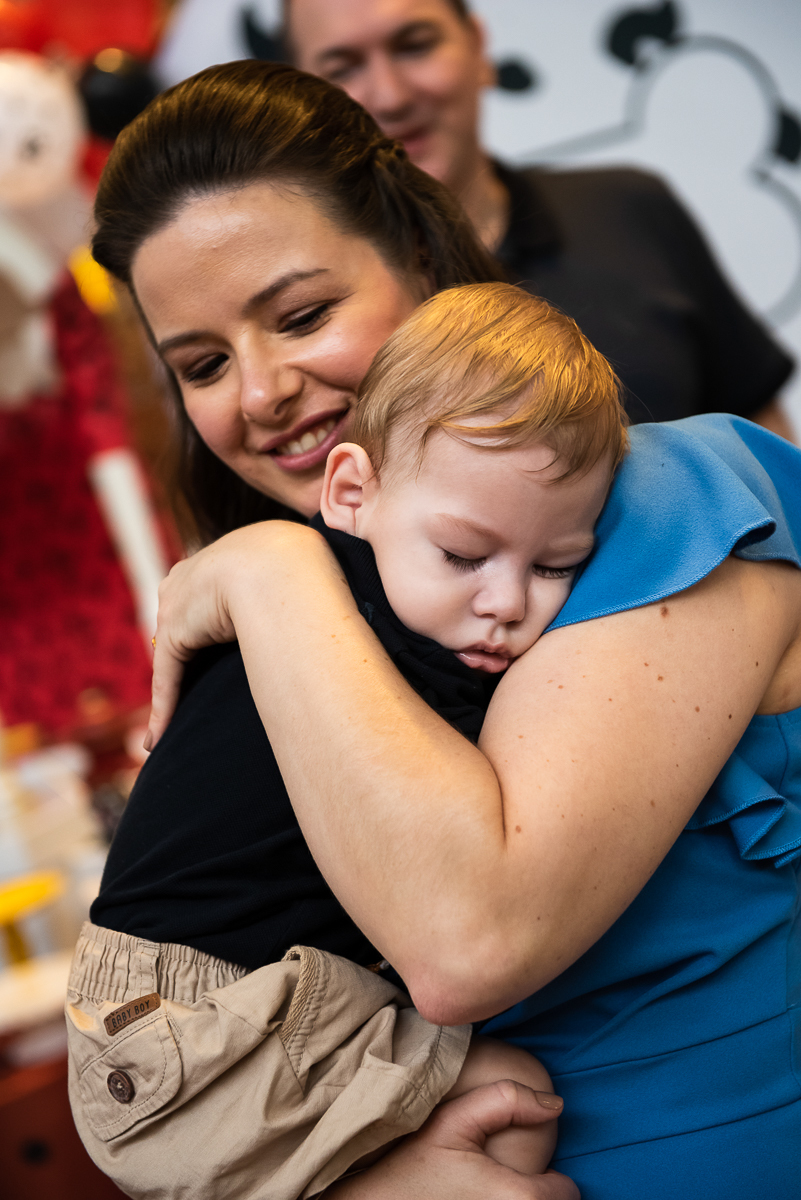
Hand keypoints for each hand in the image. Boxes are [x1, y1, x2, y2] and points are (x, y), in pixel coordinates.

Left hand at [146, 520, 321, 747]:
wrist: (278, 565)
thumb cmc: (304, 566)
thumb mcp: (301, 571)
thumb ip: (300, 590)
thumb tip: (333, 608)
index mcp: (224, 555)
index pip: (210, 595)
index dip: (216, 621)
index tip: (226, 644)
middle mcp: (191, 575)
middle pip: (185, 622)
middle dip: (189, 649)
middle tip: (201, 684)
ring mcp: (178, 604)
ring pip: (174, 654)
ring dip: (175, 688)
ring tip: (175, 722)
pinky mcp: (174, 633)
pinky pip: (168, 677)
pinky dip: (165, 708)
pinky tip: (159, 737)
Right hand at [323, 1081, 578, 1198]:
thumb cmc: (412, 1166)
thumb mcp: (454, 1119)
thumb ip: (506, 1101)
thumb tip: (555, 1104)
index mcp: (518, 1197)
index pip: (565, 1193)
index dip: (551, 1177)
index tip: (528, 1169)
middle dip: (537, 1193)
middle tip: (504, 1180)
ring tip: (488, 1192)